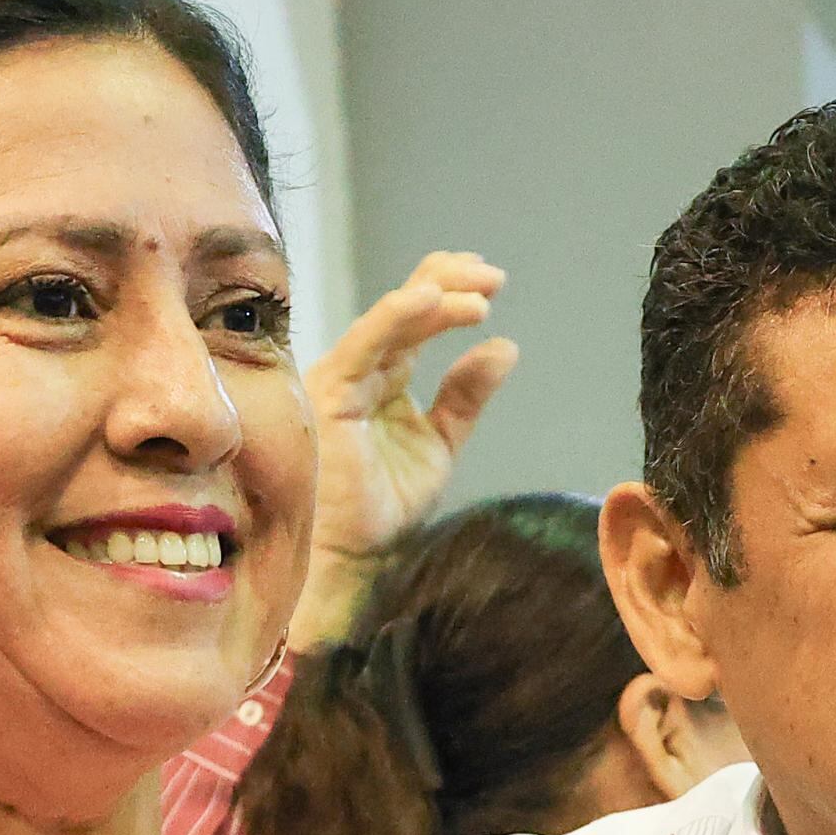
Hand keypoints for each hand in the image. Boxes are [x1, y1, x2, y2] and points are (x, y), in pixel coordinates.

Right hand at [297, 252, 520, 635]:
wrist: (351, 557)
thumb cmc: (382, 508)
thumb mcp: (439, 443)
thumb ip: (465, 396)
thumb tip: (505, 346)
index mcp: (381, 378)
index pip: (415, 321)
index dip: (449, 294)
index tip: (491, 283)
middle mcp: (359, 370)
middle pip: (403, 309)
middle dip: (448, 283)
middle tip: (492, 277)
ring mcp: (341, 377)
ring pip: (389, 320)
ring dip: (434, 297)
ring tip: (480, 294)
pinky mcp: (330, 392)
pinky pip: (366, 343)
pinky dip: (396, 316)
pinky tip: (430, 298)